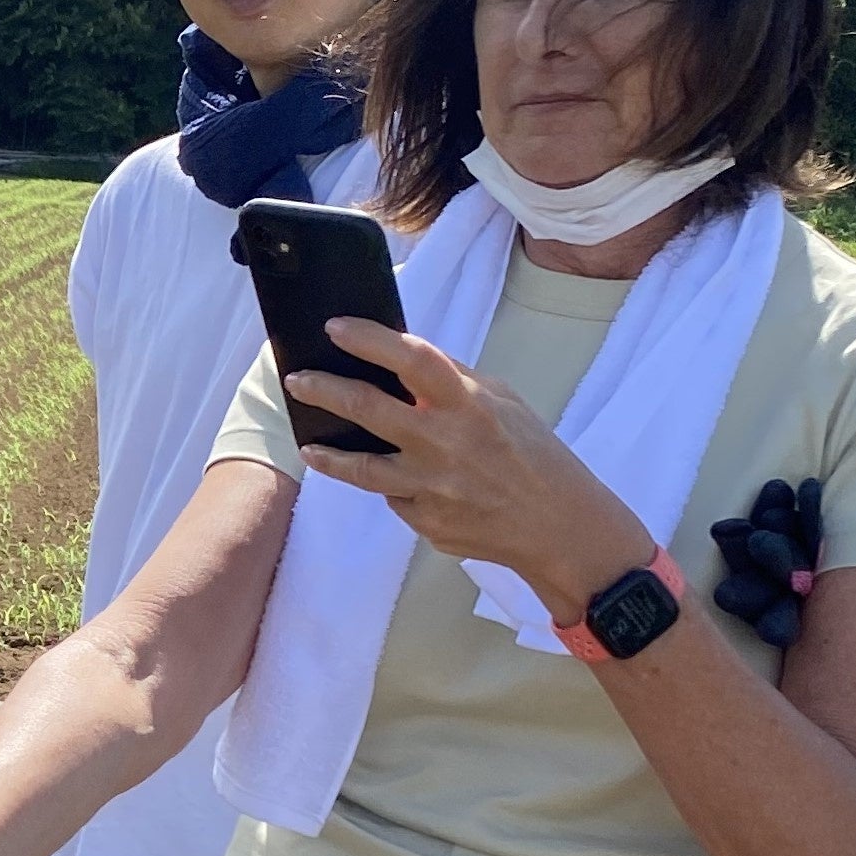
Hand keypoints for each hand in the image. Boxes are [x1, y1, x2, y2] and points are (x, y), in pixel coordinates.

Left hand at [285, 317, 653, 619]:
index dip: (370, 340)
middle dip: (324, 390)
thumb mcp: (505, 403)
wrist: (559, 528)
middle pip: (368, 410)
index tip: (335, 327)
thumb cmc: (535, 456)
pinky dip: (393, 487)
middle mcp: (445, 444)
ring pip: (362, 468)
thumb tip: (404, 357)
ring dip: (329, 455)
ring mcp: (431, 488)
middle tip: (297, 380)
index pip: (412, 359)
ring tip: (309, 445)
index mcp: (469, 405)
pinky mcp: (426, 522)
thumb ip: (455, 381)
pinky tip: (396, 482)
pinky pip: (395, 498)